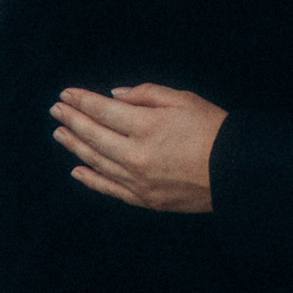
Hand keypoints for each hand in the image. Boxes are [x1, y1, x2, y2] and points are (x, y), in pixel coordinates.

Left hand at [53, 85, 225, 214]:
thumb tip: (114, 96)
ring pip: (96, 162)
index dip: (82, 101)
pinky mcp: (145, 199)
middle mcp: (136, 155)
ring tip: (60, 133)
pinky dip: (91, 179)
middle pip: (94, 136)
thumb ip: (145, 94)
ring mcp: (138, 181)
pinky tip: (77, 170)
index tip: (66, 93)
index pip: (103, 111)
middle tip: (56, 109)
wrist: (236, 172)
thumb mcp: (183, 99)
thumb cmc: (213, 130)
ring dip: (75, 146)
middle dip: (72, 120)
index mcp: (146, 126)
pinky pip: (109, 189)